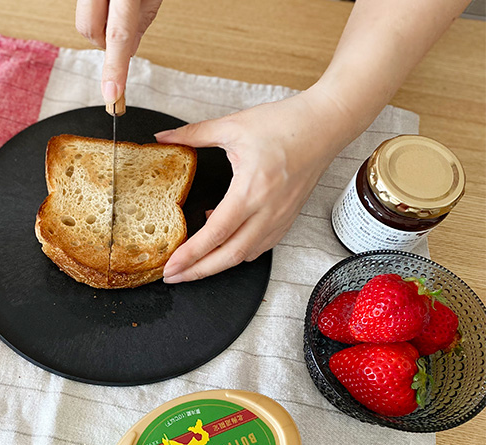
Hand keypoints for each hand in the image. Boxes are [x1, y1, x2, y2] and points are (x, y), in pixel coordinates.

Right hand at [75, 0, 163, 104]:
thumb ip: (141, 21)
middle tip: (121, 37)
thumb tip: (129, 51)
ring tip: (119, 9)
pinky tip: (111, 3)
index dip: (115, 68)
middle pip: (88, 30)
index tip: (112, 94)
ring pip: (83, 20)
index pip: (118, 36)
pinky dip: (97, 13)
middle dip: (103, 42)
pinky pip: (84, 8)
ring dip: (100, 25)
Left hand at [157, 88, 350, 282]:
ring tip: (192, 267)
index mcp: (251, 190)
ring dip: (216, 266)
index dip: (191, 254)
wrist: (325, 125)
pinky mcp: (287, 219)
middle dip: (198, 271)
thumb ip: (194, 134)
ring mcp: (280, 218)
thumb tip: (163, 137)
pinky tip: (222, 245)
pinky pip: (260, 247)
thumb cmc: (285, 124)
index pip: (216, 233)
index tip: (171, 266)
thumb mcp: (232, 126)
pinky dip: (238, 253)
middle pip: (230, 255)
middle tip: (173, 277)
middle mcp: (267, 210)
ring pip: (245, 255)